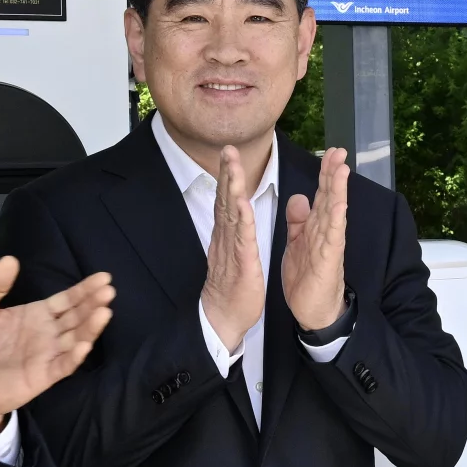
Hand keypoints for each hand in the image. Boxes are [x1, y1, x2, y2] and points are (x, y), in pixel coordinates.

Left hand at [0, 257, 115, 434]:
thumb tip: (11, 258)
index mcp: (35, 316)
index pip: (66, 300)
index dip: (84, 289)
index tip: (103, 277)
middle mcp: (46, 334)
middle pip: (76, 316)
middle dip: (93, 303)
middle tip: (108, 289)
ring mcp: (46, 356)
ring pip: (75, 339)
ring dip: (90, 327)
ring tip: (104, 311)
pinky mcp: (40, 377)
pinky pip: (62, 366)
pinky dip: (73, 357)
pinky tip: (83, 345)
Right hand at [201, 142, 265, 350]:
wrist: (224, 318)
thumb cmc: (232, 287)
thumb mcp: (235, 253)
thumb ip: (236, 232)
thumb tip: (235, 213)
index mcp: (228, 235)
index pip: (227, 201)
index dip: (228, 177)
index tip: (229, 154)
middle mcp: (226, 238)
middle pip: (225, 200)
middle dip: (226, 173)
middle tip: (227, 149)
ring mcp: (232, 249)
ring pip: (231, 213)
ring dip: (232, 188)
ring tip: (232, 165)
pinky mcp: (241, 263)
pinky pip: (241, 238)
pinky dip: (242, 219)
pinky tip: (242, 203)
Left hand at [283, 146, 350, 333]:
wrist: (313, 310)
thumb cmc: (307, 278)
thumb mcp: (298, 242)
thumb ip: (298, 220)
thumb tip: (299, 196)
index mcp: (316, 227)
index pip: (322, 195)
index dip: (325, 174)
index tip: (329, 153)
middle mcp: (326, 232)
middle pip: (331, 198)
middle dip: (334, 174)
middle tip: (339, 151)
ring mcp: (329, 245)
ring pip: (334, 212)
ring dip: (338, 190)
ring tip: (342, 169)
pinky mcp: (328, 260)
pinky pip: (333, 237)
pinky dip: (336, 220)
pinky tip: (339, 205)